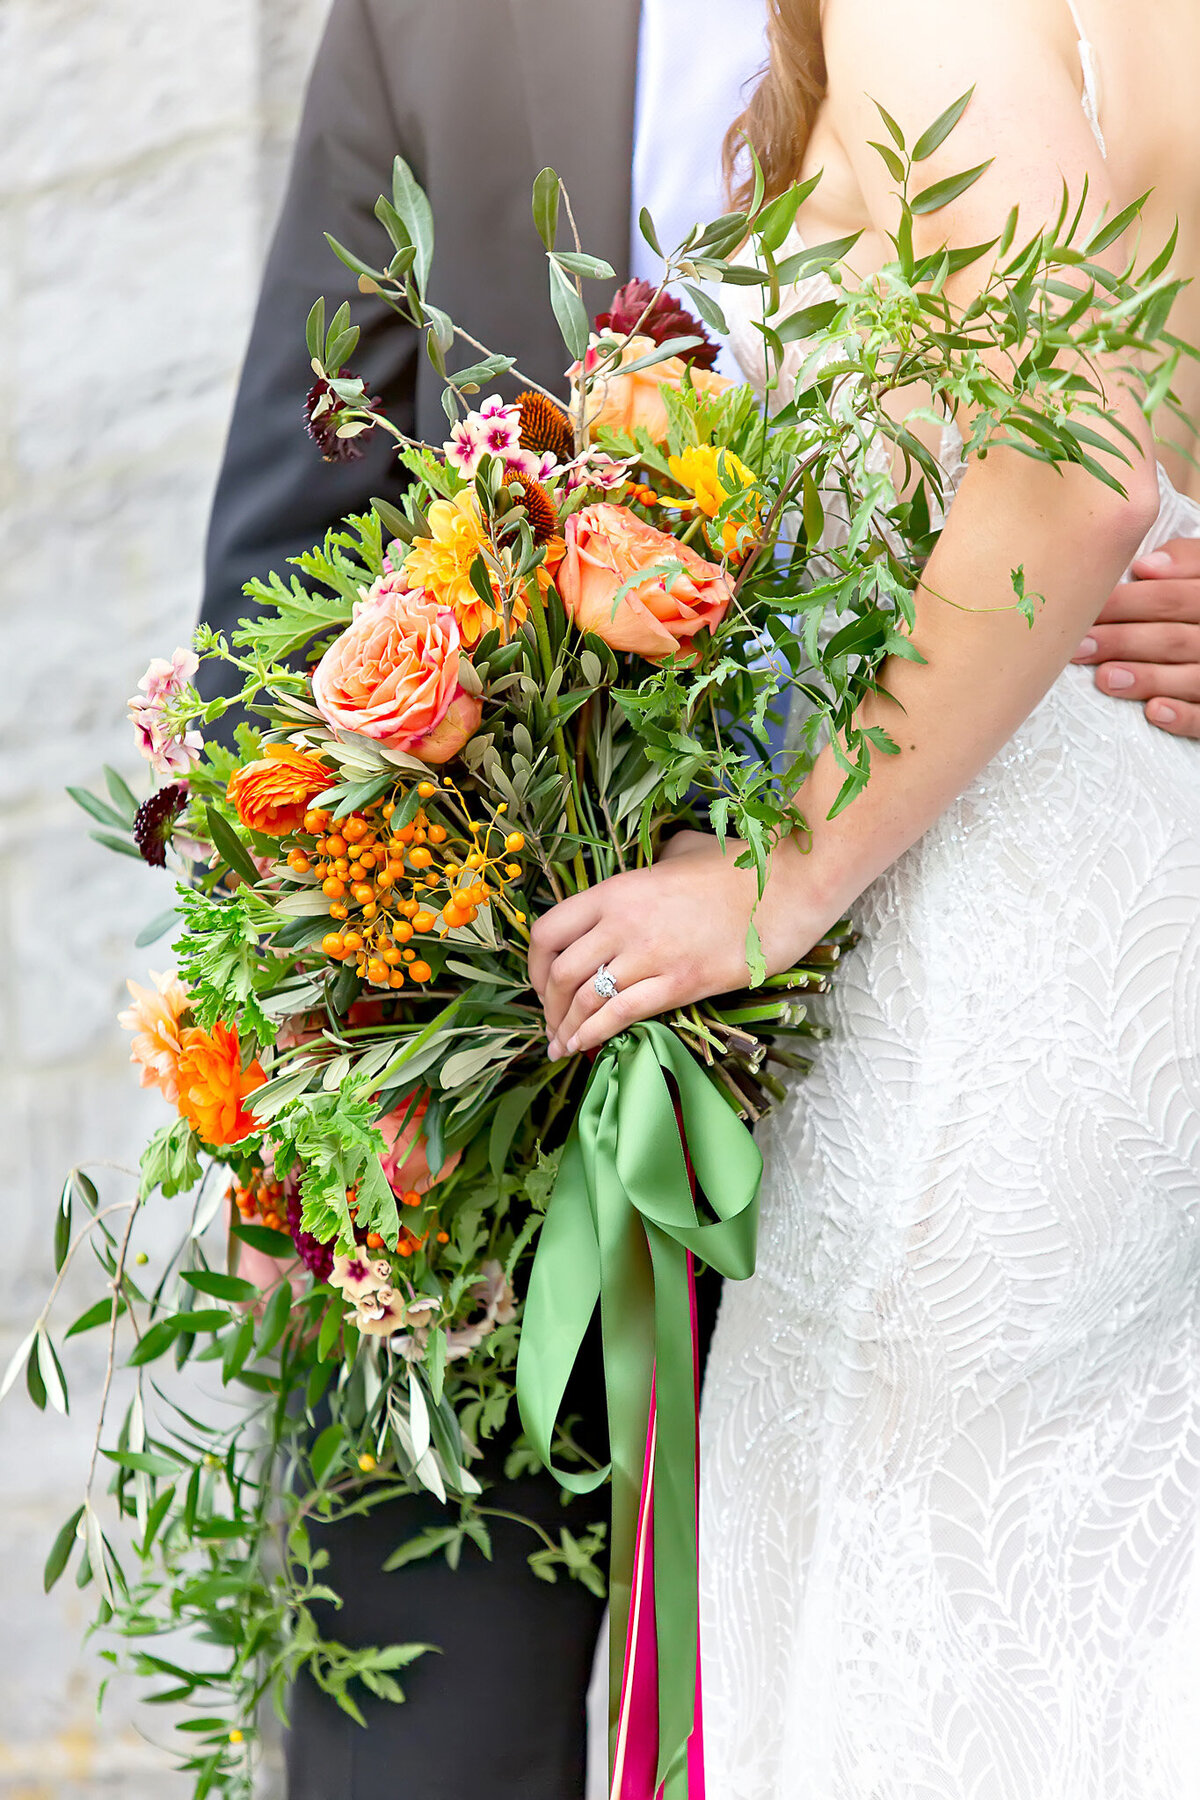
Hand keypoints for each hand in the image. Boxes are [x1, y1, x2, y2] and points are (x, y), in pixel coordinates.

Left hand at [528, 831, 812, 1059]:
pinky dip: (594, 1035)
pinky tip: (585, 1048)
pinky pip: (621, 1015)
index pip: (548, 930)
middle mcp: (622, 922)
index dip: (534, 964)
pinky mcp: (680, 983)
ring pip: (585, 999)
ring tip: (562, 1047)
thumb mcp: (682, 850)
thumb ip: (654, 862)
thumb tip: (653, 866)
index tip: (541, 983)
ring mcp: (650, 954)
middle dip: (548, 1006)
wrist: (788, 884)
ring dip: (566, 1028)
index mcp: (615, 890)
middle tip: (552, 1024)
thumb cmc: (740, 867)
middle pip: (560, 972)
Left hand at [1072, 539, 1199, 737]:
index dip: (1128, 602)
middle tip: (1080, 647)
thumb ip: (1184, 563)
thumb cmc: (1196, 607)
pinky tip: (1154, 712)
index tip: (1087, 608)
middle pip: (1174, 638)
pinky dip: (1182, 716)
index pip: (1173, 597)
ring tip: (1104, 678)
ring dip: (1146, 678)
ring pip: (1189, 677)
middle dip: (1123, 641)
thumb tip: (1144, 566)